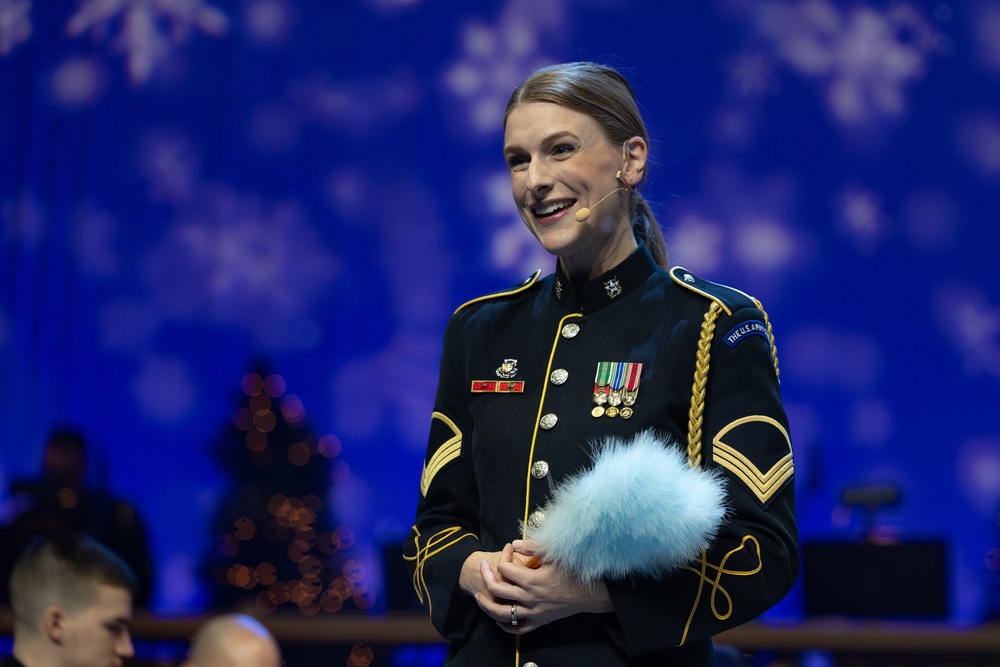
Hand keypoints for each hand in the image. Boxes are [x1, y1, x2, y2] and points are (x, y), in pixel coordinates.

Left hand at [473, 541, 612, 633]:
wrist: (591, 594)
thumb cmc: (574, 573)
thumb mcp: (555, 555)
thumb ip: (533, 547)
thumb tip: (515, 544)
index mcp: (532, 580)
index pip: (504, 568)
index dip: (503, 555)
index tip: (509, 548)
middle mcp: (529, 598)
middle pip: (496, 590)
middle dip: (486, 576)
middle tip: (483, 567)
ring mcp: (533, 612)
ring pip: (501, 614)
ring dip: (486, 604)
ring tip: (478, 596)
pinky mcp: (539, 621)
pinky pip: (517, 629)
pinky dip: (505, 626)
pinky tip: (498, 619)